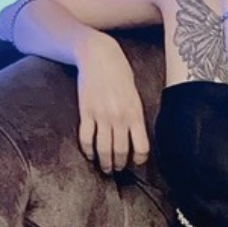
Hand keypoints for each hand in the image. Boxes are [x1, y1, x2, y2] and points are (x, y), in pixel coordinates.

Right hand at [74, 31, 149, 173]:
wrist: (100, 57)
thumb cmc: (120, 75)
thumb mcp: (135, 95)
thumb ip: (135, 116)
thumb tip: (136, 137)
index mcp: (135, 113)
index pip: (141, 147)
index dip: (139, 160)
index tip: (135, 163)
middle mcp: (119, 117)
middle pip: (120, 151)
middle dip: (119, 165)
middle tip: (117, 169)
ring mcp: (101, 115)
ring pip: (103, 149)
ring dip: (104, 162)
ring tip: (105, 167)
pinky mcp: (86, 112)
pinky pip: (86, 139)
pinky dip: (88, 151)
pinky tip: (90, 155)